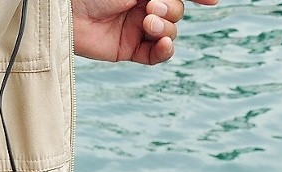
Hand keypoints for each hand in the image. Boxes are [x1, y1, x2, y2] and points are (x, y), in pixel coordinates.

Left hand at [72, 0, 217, 64]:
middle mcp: (143, 5)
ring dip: (164, 29)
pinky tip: (164, 44)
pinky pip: (156, 56)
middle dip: (170, 11)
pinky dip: (164, 51)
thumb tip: (212, 0)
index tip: (212, 2)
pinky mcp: (128, 50)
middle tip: (150, 8)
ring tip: (146, 23)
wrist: (68, 9)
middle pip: (176, 13)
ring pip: (169, 33)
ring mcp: (136, 28)